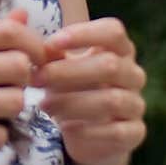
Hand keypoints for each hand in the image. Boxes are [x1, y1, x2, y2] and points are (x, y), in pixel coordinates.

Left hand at [32, 17, 146, 164]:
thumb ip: (49, 52)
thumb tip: (28, 34)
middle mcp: (133, 75)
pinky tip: (65, 128)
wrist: (85, 132)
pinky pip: (116, 132)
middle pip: (110, 65)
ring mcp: (136, 104)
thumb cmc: (70, 89)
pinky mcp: (135, 133)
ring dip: (72, 102)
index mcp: (119, 50)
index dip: (83, 33)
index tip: (50, 43)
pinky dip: (87, 130)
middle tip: (37, 79)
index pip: (113, 31)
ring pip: (111, 100)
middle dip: (67, 72)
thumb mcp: (59, 67)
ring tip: (44, 105)